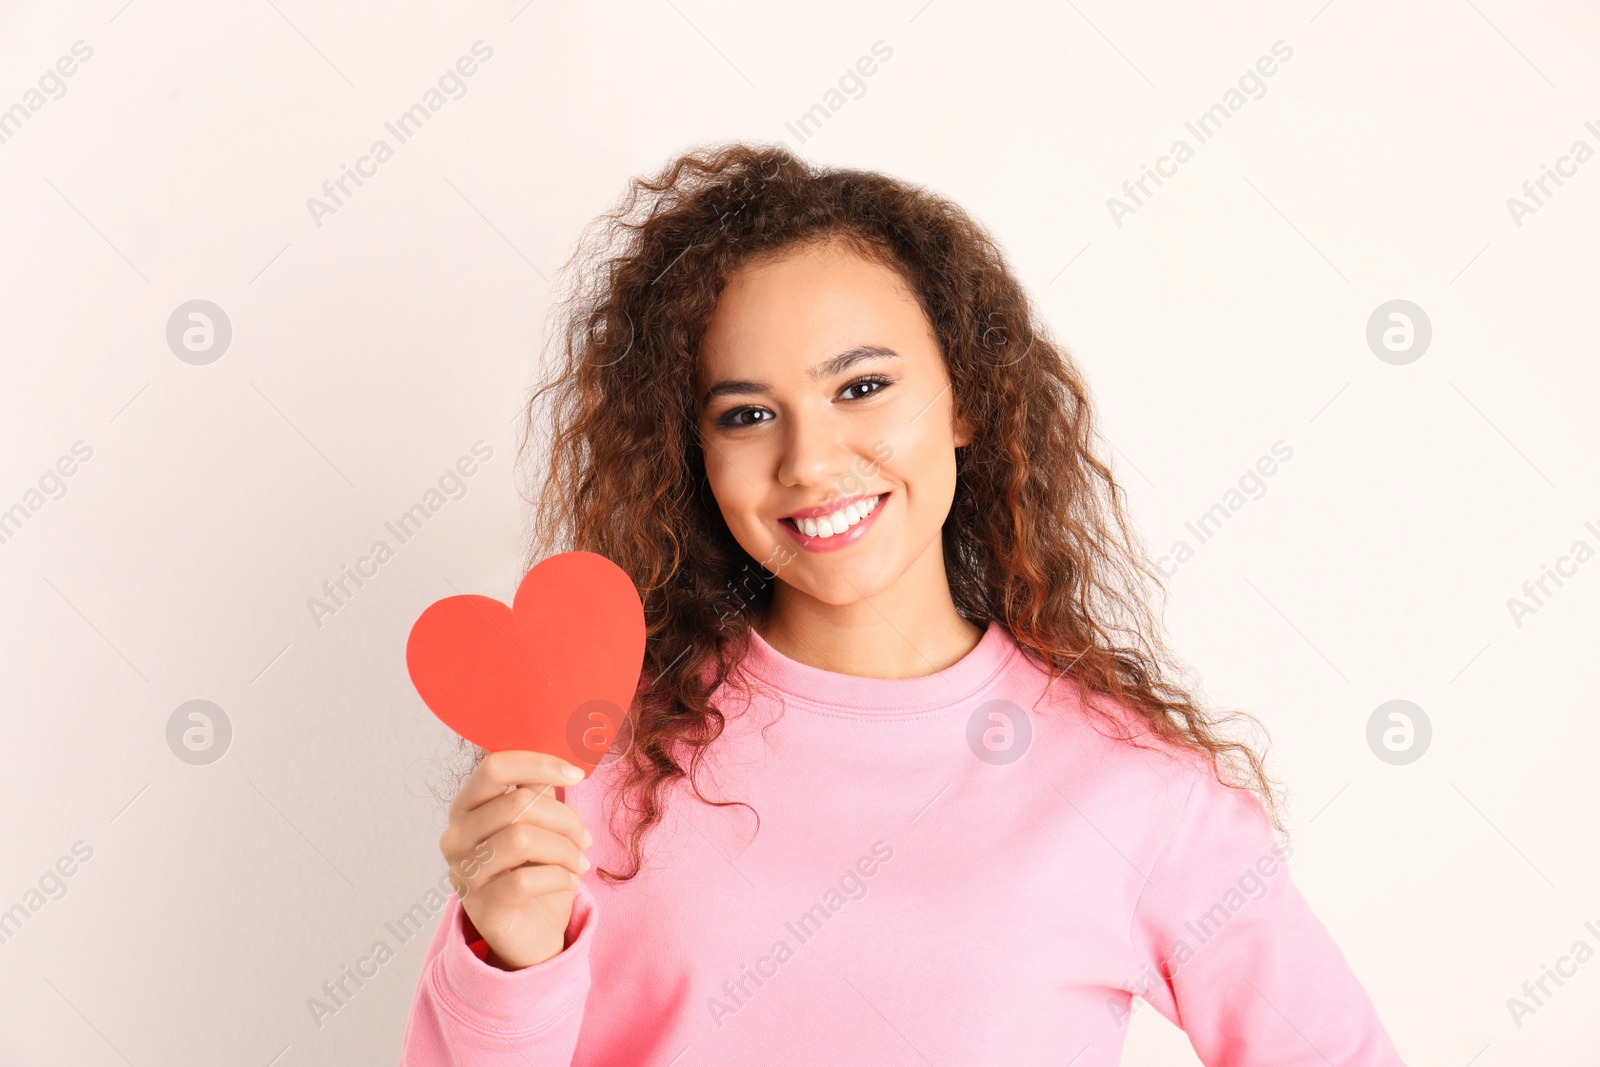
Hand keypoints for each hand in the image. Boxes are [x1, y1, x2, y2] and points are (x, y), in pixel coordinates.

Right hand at [438, 750, 592, 969]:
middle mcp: (455, 836)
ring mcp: (463, 872)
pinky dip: (559, 877)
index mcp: (466, 806)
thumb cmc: (532, 866)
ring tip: (579, 861)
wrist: (529, 930)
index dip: (540, 764)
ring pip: (523, 839)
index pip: (494, 766)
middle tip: (585, 838)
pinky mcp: (480, 907)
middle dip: (564, 818)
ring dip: (564, 849)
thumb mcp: (536, 821)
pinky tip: (569, 881)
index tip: (577, 774)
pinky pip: (526, 880)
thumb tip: (563, 744)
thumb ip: (537, 787)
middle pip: (517, 804)